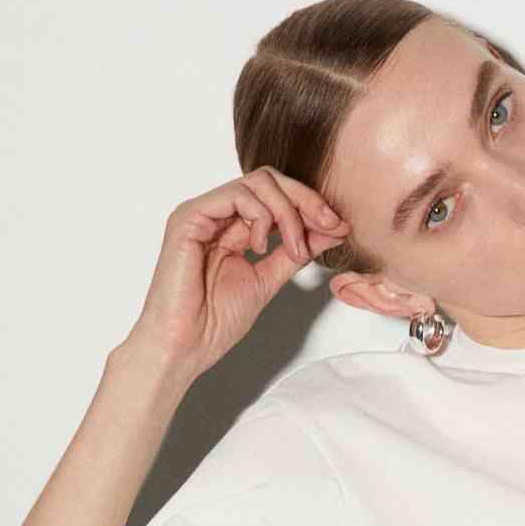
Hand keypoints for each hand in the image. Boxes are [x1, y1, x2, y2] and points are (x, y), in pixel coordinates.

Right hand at [119, 169, 349, 382]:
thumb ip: (294, 253)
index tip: (338, 227)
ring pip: (257, 182)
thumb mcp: (268, 280)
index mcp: (232, 226)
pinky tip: (259, 247)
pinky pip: (236, 195)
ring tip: (292, 249)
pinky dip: (261, 216)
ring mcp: (202, 212)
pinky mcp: (189, 217)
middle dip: (306, 200)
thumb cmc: (214, 321)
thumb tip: (330, 230)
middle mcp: (217, 214)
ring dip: (288, 213)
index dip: (310, 206)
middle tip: (330, 224)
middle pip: (270, 179)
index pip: (276, 195)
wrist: (185, 345)